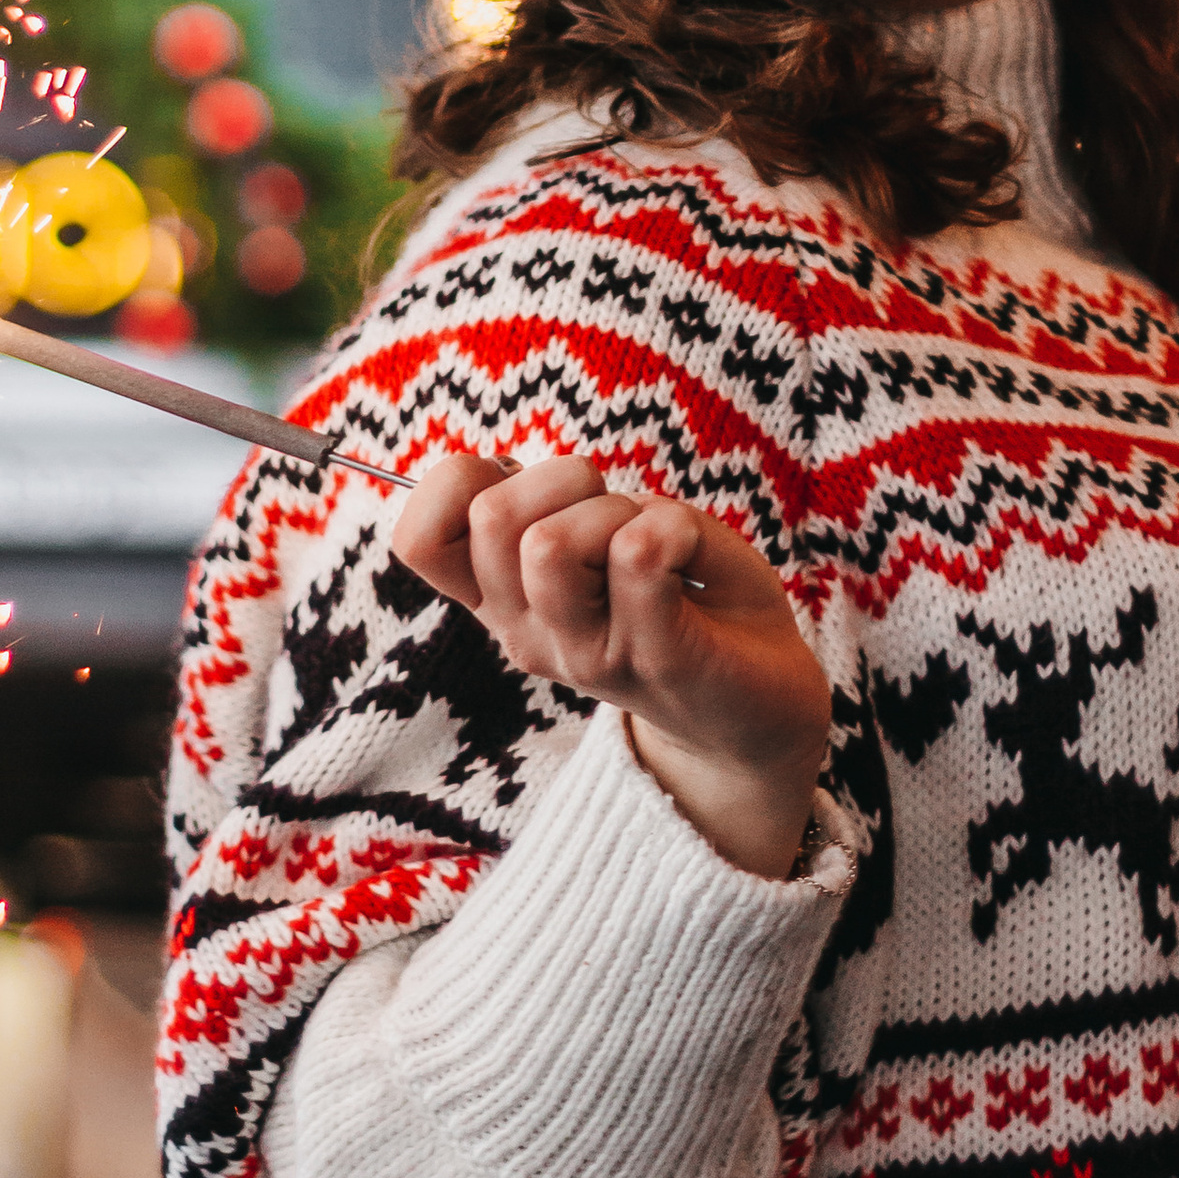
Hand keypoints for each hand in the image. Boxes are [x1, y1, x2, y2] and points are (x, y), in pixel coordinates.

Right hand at [391, 455, 832, 878]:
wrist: (762, 709)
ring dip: (616, 509)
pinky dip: (676, 525)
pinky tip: (692, 558)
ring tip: (655, 541)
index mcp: (503, 602)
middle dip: (560, 474)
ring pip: (552, 543)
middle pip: (491, 518)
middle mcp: (526, 635)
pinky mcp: (653, 658)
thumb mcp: (602, 539)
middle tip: (611, 509)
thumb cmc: (681, 595)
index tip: (532, 487)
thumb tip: (505, 468)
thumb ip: (551, 505)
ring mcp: (585, 653)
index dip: (460, 479)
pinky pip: (639, 553)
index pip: (417, 539)